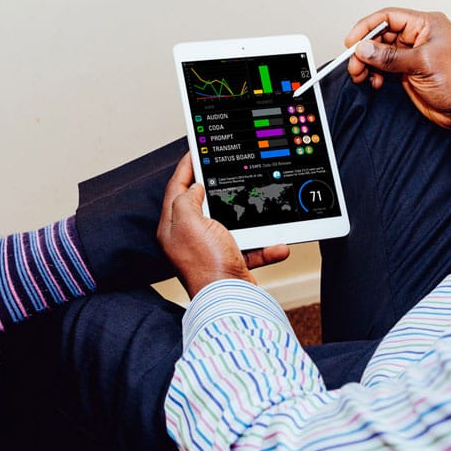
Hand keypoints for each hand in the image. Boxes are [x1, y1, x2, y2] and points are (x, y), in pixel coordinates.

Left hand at [156, 154, 290, 297]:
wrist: (230, 301)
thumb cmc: (206, 264)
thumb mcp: (189, 222)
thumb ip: (187, 199)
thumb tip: (195, 188)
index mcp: (173, 227)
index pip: (176, 188)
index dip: (186, 166)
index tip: (196, 150)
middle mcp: (188, 238)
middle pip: (201, 202)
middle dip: (216, 186)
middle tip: (226, 167)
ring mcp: (210, 250)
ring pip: (231, 223)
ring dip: (249, 218)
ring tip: (259, 204)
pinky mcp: (230, 262)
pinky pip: (250, 246)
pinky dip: (265, 246)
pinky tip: (277, 244)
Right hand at [346, 7, 450, 131]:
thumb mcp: (422, 64)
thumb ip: (390, 56)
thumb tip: (364, 48)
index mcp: (427, 24)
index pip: (389, 17)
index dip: (367, 27)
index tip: (352, 42)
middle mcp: (419, 37)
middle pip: (381, 36)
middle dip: (365, 50)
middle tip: (355, 65)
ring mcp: (413, 55)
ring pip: (380, 53)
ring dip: (368, 64)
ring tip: (361, 76)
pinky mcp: (408, 72)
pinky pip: (384, 68)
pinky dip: (375, 74)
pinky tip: (375, 83)